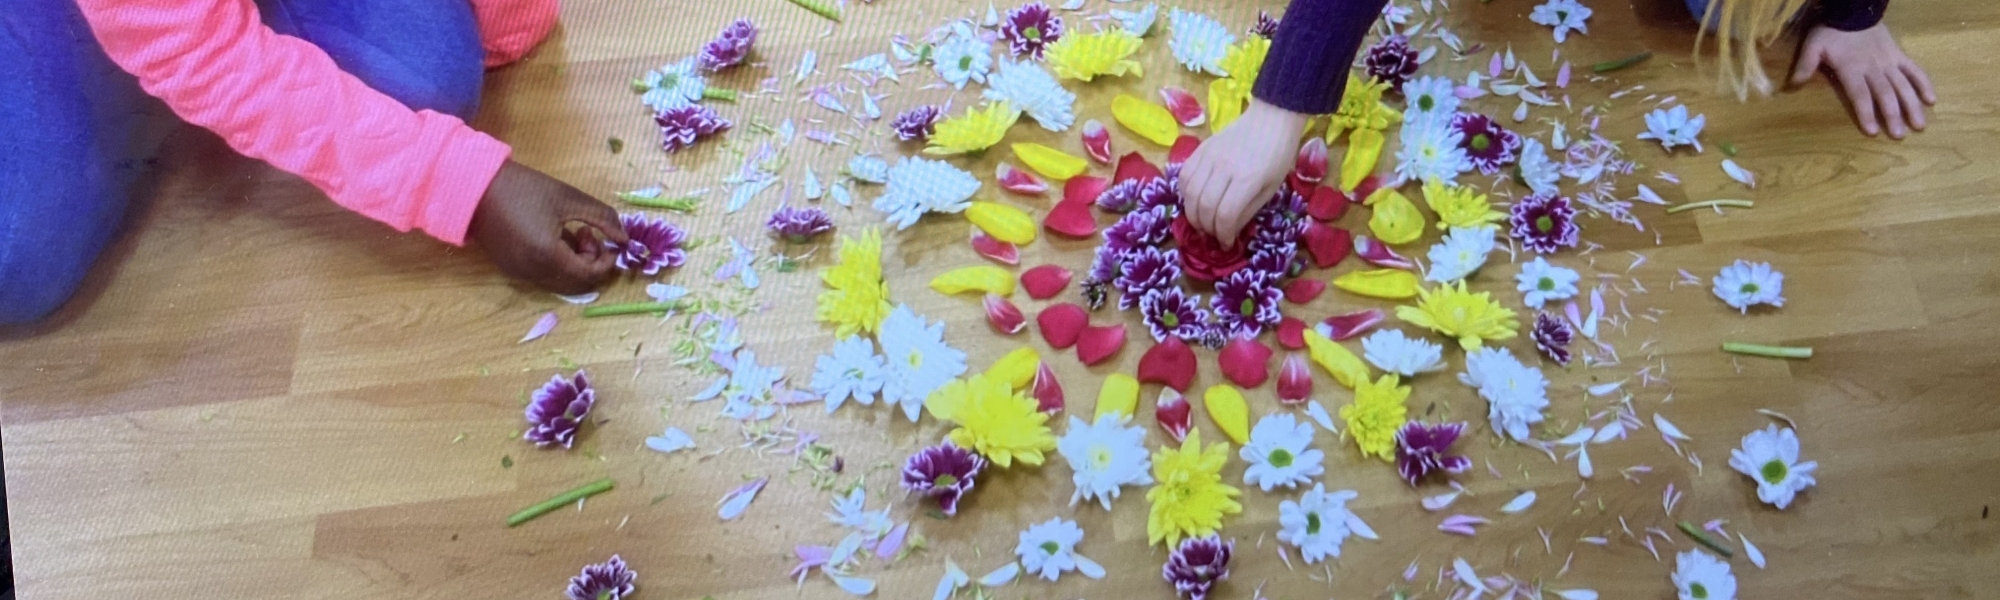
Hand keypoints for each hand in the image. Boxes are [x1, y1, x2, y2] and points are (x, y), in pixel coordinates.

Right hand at [468, 160, 628, 293]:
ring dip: (575, 263)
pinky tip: (553, 237)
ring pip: (561, 282)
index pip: (589, 274)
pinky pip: (544, 276)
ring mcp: (520, 274)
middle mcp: (533, 273)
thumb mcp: (569, 198)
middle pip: (577, 284)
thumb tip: (625, 239)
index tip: (609, 239)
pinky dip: (558, 264)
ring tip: (573, 233)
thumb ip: (603, 218)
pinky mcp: (511, 269)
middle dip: (592, 263)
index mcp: (548, 256)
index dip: (607, 261)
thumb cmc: (524, 188)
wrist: (474, 187)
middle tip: (589, 234)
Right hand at [1177, 98, 1309, 245]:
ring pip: (1189, 193)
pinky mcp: (1201, 149)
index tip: (1226, 243)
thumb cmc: (1277, 156)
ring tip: (1201, 221)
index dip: (1222, 234)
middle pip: (1203, 206)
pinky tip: (1193, 200)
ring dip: (1192, 213)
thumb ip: (1248, 211)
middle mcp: (1224, 168)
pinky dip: (1184, 193)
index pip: (1224, 215)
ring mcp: (1209, 156)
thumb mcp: (1271, 188)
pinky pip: (1184, 175)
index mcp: (1248, 179)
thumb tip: (1228, 230)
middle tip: (1212, 234)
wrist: (1271, 119)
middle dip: (1206, 228)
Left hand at [1790, 24, 1935, 138]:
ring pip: (1903, 85)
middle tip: (1898, 136)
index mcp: (1852, 68)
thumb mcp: (1813, 46)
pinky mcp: (1900, 55)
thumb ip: (1804, 66)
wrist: (1854, 10)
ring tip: (1919, 126)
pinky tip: (1932, 100)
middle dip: (1892, 115)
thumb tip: (1791, 87)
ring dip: (1911, 105)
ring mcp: (1890, 62)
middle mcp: (1874, 68)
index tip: (1872, 131)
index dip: (1866, 112)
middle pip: (1885, 94)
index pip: (1860, 94)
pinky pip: (1915, 70)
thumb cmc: (1831, 31)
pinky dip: (1924, 84)